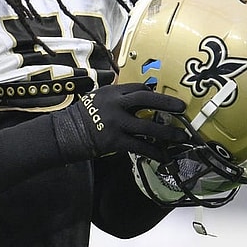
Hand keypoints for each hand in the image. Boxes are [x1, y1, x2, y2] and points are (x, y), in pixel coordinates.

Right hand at [51, 83, 186, 161]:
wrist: (64, 133)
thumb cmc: (81, 116)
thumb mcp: (97, 98)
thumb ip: (116, 97)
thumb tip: (138, 94)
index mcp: (112, 92)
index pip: (138, 89)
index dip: (154, 94)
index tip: (167, 99)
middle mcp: (115, 104)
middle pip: (146, 100)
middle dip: (166, 104)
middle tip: (182, 109)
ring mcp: (116, 123)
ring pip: (147, 126)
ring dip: (167, 133)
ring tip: (182, 137)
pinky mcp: (115, 141)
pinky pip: (139, 146)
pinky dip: (154, 152)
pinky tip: (164, 157)